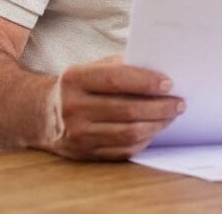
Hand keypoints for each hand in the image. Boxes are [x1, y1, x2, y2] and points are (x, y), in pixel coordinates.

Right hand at [41, 55, 183, 160]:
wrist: (42, 115)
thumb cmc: (80, 86)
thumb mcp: (92, 68)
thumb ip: (120, 67)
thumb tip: (160, 71)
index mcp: (74, 79)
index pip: (116, 79)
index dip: (146, 82)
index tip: (169, 83)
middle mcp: (72, 108)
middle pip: (126, 110)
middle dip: (159, 107)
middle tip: (179, 102)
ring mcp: (77, 135)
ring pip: (128, 134)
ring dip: (156, 125)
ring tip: (172, 115)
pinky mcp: (84, 154)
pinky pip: (123, 150)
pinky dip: (145, 140)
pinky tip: (155, 129)